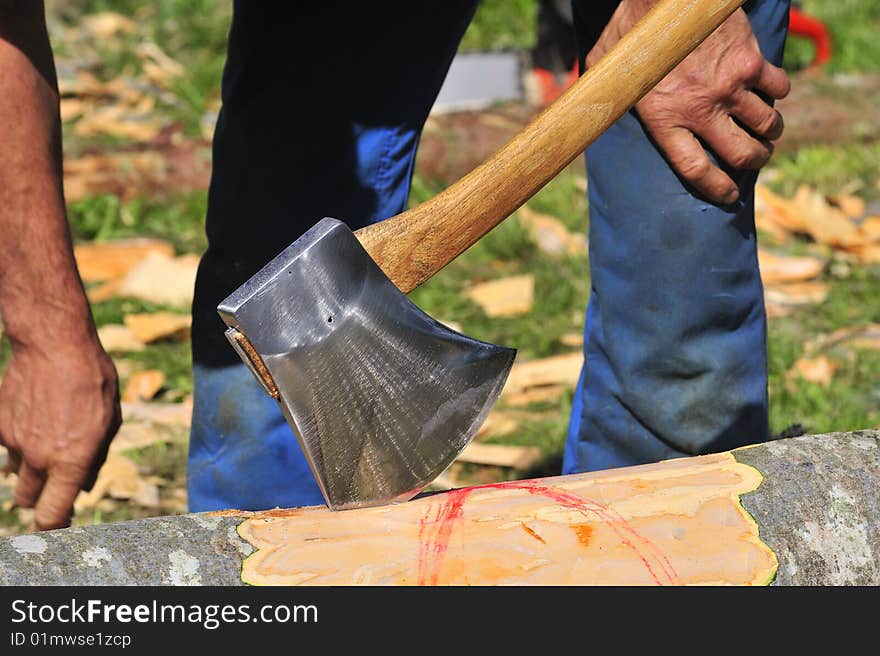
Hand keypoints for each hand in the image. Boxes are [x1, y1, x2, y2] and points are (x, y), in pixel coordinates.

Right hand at [0, 337, 120, 529]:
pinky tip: (33, 419)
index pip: (52, 515)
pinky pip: (4, 448)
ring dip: (27, 470)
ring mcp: (14, 442)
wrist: (54, 344)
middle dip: (40, 498)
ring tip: (47, 441)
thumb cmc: (93, 380)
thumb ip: (95, 458)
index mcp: (72, 461)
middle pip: (28, 501)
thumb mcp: (110, 420)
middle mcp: (39, 458)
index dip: (54, 526)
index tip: (59, 524)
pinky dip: (16, 443)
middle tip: (53, 482)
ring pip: (13, 475)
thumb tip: (82, 485)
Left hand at [587, 2, 790, 203]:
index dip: (716, 188)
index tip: (728, 194)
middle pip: (741, 153)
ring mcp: (729, 85)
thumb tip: (587, 108)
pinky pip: (778, 88)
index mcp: (664, 118)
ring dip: (770, 132)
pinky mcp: (750, 60)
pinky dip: (778, 93)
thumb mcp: (607, 64)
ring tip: (767, 131)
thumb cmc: (633, 27)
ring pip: (766, 124)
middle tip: (755, 158)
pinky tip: (770, 93)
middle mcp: (700, 108)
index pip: (695, 170)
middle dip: (754, 161)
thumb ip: (606, 91)